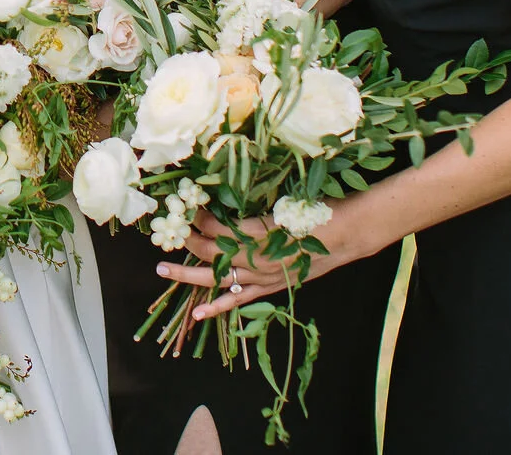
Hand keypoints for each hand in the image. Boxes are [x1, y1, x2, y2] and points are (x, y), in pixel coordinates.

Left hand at [168, 209, 349, 322]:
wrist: (347, 233)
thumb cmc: (316, 209)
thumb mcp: (281, 201)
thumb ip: (249, 206)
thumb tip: (221, 196)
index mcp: (258, 235)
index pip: (216, 229)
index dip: (197, 218)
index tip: (184, 205)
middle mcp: (257, 259)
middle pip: (211, 253)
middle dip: (185, 243)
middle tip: (164, 234)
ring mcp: (263, 276)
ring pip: (218, 279)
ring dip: (189, 274)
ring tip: (162, 270)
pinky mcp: (271, 286)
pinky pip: (239, 300)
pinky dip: (218, 307)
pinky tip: (198, 315)